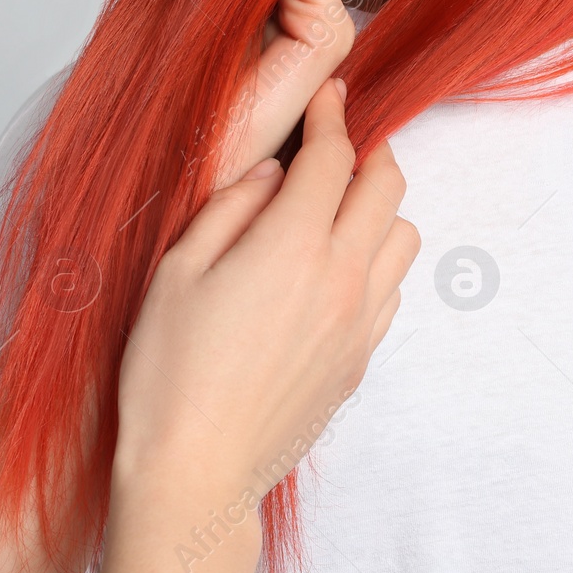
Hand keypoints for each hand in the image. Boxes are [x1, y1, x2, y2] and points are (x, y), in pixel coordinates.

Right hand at [110, 78, 418, 506]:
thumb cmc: (168, 376)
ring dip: (380, 209)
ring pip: (404, 238)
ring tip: (339, 208)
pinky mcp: (360, 361)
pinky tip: (335, 269)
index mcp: (292, 245)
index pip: (334, 156)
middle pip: (388, 187)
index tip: (328, 98)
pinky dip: (376, 262)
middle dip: (368, 151)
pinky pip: (391, 291)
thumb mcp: (177, 271)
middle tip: (338, 143)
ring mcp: (359, 323)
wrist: (196, 474)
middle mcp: (341, 279)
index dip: (332, 115)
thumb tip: (273, 172)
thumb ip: (232, 207)